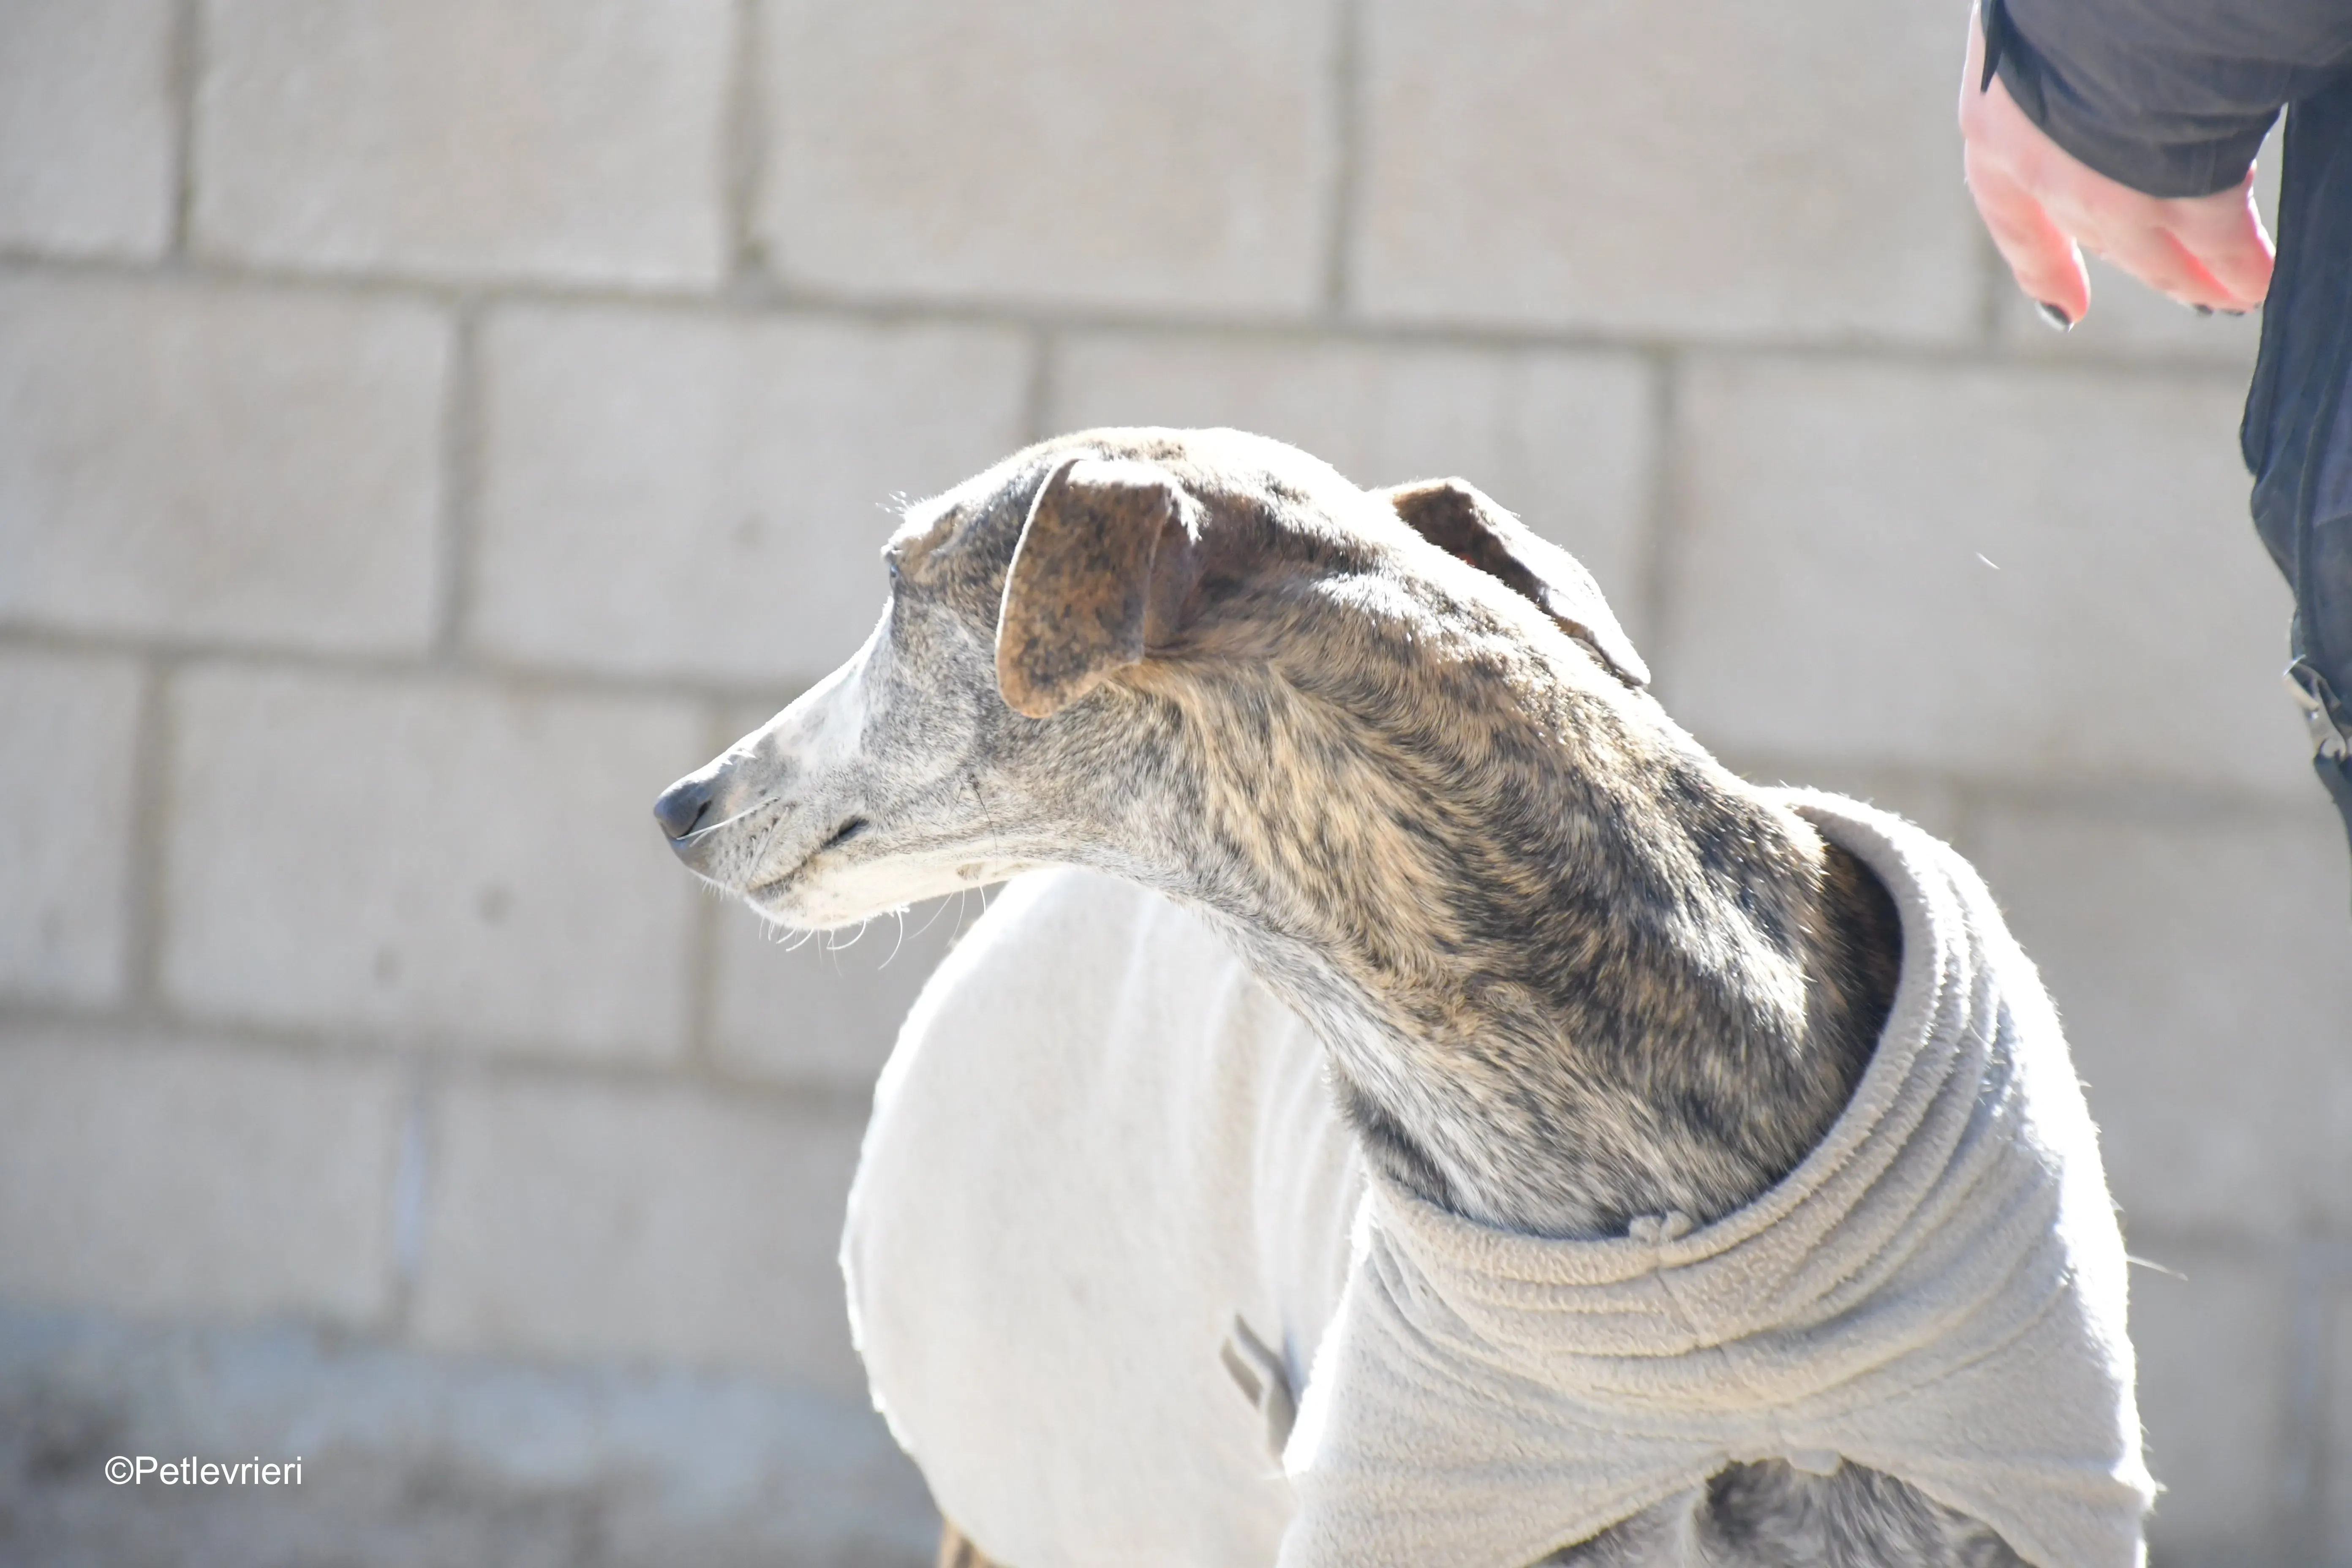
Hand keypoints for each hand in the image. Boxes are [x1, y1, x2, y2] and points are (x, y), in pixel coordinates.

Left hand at [1957, 2, 2272, 323]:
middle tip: (2186, 291)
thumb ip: (2060, 78)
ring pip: (2157, 253)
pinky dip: (2243, 264)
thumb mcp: (2047, 37)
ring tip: (2231, 296)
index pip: (2013, 216)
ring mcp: (2112, 192)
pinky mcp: (2184, 190)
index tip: (2066, 312)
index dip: (2043, 265)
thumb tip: (2088, 93)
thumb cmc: (2074, 0)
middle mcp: (2043, 173)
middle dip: (2144, 264)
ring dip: (2198, 278)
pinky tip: (2261, 279)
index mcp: (1993, 129)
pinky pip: (2220, 239)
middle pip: (2099, 234)